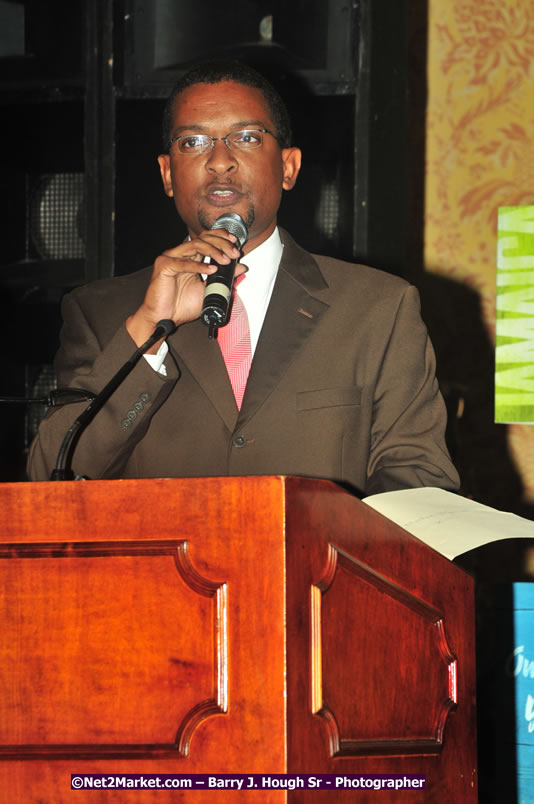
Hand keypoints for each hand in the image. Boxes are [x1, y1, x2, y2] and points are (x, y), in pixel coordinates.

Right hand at [126, 229, 245, 348]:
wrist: (165, 319)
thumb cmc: (182, 306)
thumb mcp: (209, 290)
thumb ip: (224, 277)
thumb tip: (241, 267)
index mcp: (190, 257)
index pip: (207, 238)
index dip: (221, 237)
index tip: (236, 243)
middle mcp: (180, 254)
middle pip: (203, 238)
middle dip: (221, 244)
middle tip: (234, 253)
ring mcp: (171, 258)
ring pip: (195, 245)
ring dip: (213, 251)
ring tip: (225, 261)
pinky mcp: (164, 266)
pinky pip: (183, 263)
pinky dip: (199, 266)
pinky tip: (211, 270)